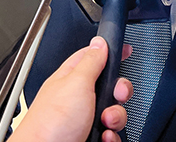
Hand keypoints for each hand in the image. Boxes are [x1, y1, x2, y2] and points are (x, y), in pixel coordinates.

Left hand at [11, 37, 131, 141]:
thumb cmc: (49, 123)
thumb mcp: (76, 83)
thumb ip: (91, 61)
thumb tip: (100, 43)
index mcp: (71, 78)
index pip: (93, 57)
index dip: (110, 53)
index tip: (126, 51)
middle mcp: (78, 98)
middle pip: (109, 86)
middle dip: (119, 92)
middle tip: (116, 95)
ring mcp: (84, 119)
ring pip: (113, 112)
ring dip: (115, 117)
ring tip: (104, 122)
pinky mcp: (89, 137)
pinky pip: (111, 134)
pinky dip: (111, 136)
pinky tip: (103, 137)